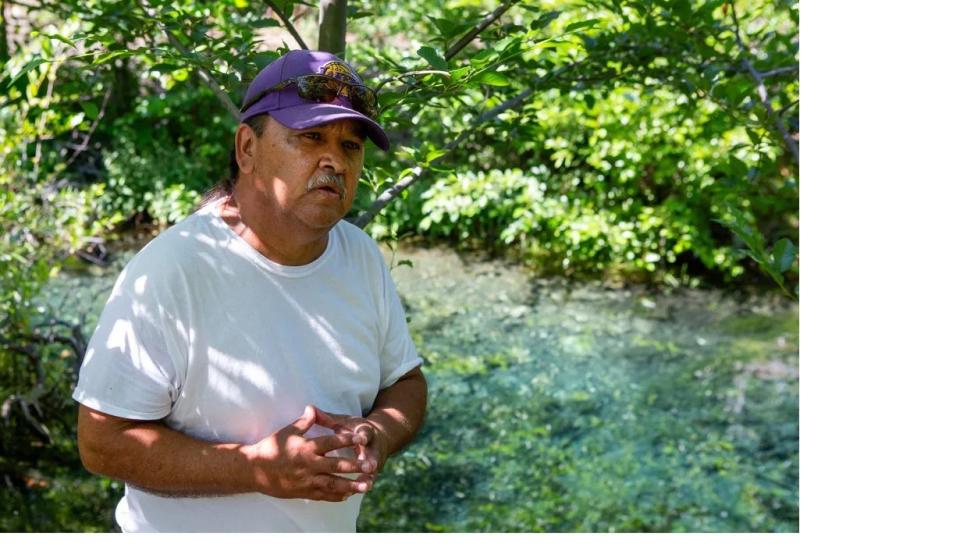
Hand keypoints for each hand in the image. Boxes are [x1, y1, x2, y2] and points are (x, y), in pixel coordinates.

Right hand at [241, 405, 376, 501]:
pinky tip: (348, 495)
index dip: (347, 439)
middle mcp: (308, 465)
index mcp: (305, 448)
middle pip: (336, 466)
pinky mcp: (303, 492)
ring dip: (351, 485)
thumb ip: (304, 422)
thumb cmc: (270, 447)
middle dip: (355, 466)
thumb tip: (313, 408)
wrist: (253, 470)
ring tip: (367, 486)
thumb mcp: (287, 431)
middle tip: (371, 466)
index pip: (331, 442)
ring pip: (333, 484)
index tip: (362, 438)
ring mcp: (306, 481)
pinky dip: (336, 496)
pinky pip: (322, 495)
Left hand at [319, 410, 389, 488]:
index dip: (362, 436)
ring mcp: (372, 461)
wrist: (379, 438)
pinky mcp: (371, 473)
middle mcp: (371, 447)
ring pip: (370, 471)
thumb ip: (327, 418)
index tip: (359, 439)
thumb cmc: (354, 430)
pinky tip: (351, 495)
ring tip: (364, 487)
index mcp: (364, 431)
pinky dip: (360, 487)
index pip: (365, 432)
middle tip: (370, 467)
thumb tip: (310, 409)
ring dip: (367, 479)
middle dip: (370, 461)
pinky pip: (365, 481)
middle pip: (371, 454)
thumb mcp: (343, 421)